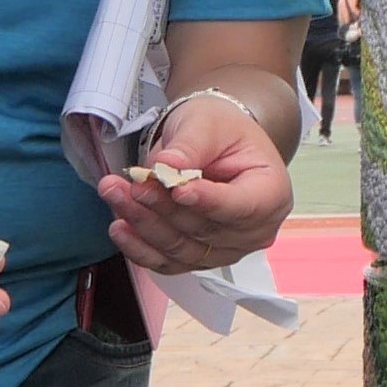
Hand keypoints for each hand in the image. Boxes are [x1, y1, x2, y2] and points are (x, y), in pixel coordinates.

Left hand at [94, 86, 292, 278]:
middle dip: (163, 207)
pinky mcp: (196, 258)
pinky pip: (166, 263)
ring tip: (114, 194)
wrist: (213, 142)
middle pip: (205, 229)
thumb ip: (190, 145)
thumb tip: (166, 167)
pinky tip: (119, 228)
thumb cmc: (221, 131)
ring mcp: (225, 250)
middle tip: (133, 184)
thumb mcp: (208, 123)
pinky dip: (140, 249)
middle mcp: (253, 231)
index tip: (178, 189)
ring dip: (144, 225)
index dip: (209, 202)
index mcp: (271, 194)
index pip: (242, 206)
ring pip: (181, 249)